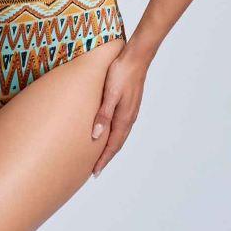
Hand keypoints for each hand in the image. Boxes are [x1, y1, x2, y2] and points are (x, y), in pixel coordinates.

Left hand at [90, 45, 147, 176]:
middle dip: (106, 157)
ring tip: (101, 155)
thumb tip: (96, 136)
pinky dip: (114, 135)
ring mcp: (130, 111)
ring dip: (110, 147)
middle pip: (117, 143)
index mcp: (124, 118)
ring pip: (120, 135)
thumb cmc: (121, 72)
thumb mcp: (109, 93)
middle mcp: (129, 117)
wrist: (136, 57)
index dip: (103, 160)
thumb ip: (103, 114)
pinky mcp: (129, 104)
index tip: (94, 173)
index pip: (112, 145)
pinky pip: (121, 126)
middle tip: (95, 170)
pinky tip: (109, 132)